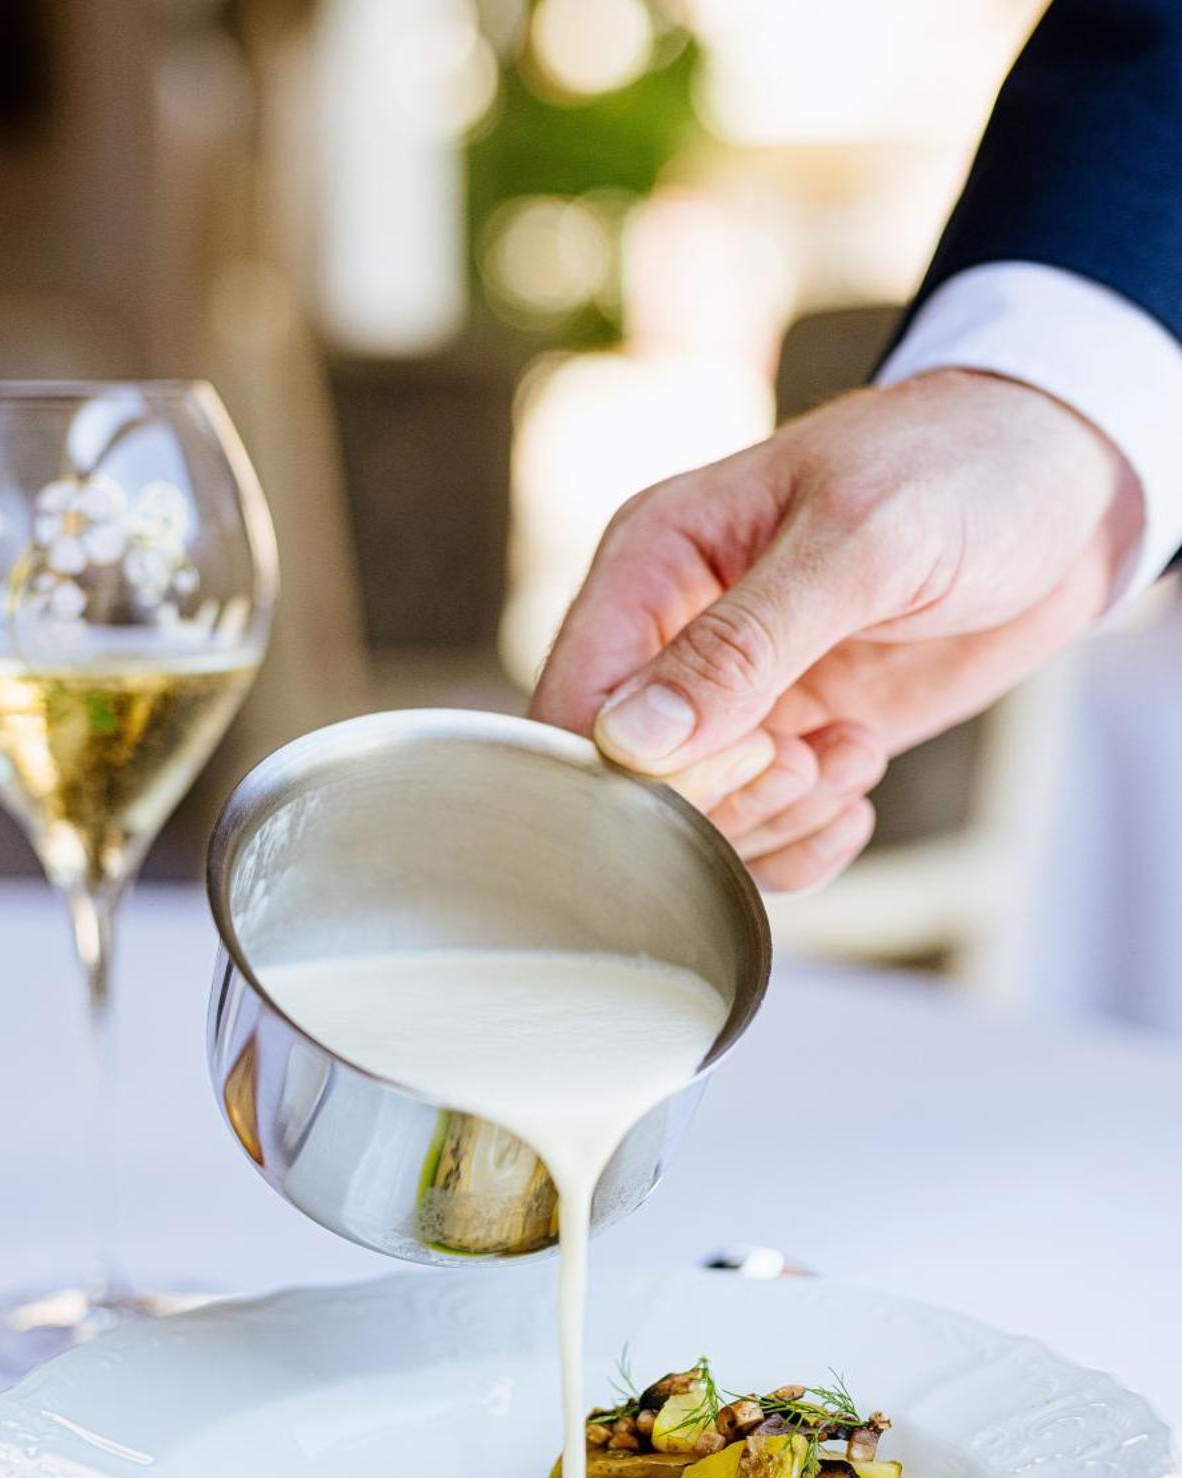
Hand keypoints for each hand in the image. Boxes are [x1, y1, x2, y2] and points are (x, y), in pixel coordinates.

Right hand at [531, 369, 1141, 888]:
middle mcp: (674, 635)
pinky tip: (861, 787)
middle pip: (629, 782)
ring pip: (699, 821)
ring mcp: (735, 698)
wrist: (1071, 484)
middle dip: (724, 797)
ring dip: (779, 817)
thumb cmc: (964, 468)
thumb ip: (743, 645)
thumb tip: (628, 742)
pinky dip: (810, 840)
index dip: (635, 767)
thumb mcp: (859, 542)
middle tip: (811, 757)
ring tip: (854, 752)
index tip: (746, 757)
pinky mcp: (793, 741)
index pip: (575, 701)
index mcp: (654, 559)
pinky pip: (763, 836)